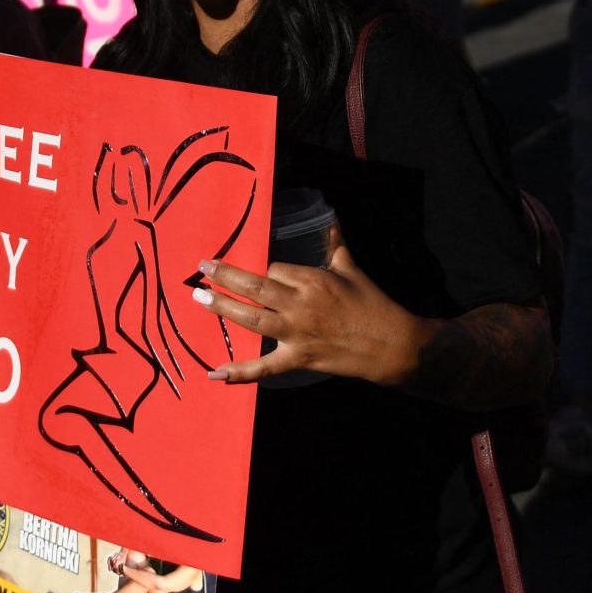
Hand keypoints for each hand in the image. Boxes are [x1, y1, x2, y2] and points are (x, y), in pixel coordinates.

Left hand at [198, 227, 426, 388]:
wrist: (390, 345)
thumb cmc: (372, 304)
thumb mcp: (352, 269)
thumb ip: (335, 245)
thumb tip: (330, 219)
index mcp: (313, 280)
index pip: (275, 269)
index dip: (265, 269)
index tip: (258, 270)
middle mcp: (300, 304)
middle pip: (255, 288)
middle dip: (226, 276)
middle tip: (202, 267)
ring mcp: (296, 333)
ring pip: (252, 319)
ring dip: (223, 308)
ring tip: (200, 298)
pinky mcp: (297, 359)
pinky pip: (264, 368)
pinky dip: (239, 372)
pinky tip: (215, 373)